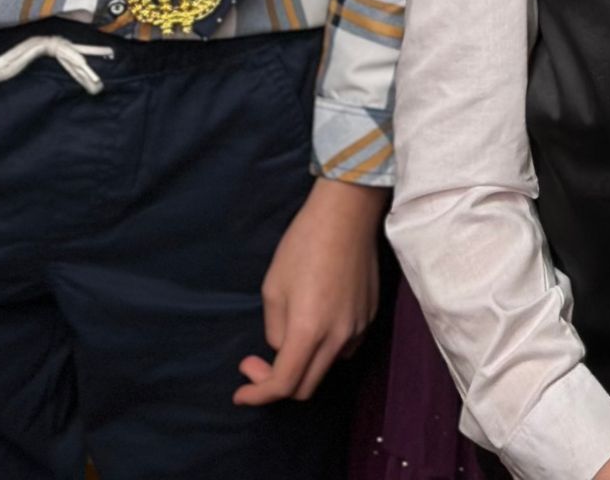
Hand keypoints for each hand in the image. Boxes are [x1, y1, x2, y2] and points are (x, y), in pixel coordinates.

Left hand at [234, 177, 384, 406]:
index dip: (257, 394)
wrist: (347, 213)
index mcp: (308, 331)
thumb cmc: (303, 244)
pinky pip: (344, 348)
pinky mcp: (370, 316)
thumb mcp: (273, 288)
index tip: (240, 391)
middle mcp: (338, 338)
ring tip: (288, 338)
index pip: (283, 384)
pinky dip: (324, 349)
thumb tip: (283, 347)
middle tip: (256, 362)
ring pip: (326, 368)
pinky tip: (316, 322)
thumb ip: (276, 330)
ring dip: (303, 366)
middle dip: (276, 384)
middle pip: (306, 387)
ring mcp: (358, 328)